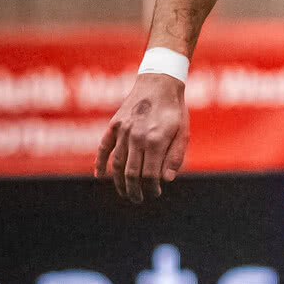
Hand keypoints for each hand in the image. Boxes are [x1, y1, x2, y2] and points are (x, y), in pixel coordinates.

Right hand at [97, 73, 187, 202]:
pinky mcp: (113, 125)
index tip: (155, 193)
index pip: (150, 174)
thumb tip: (166, 180)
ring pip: (117, 163)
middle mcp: (136, 137)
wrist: (159, 83)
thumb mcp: (183, 133)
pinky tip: (99, 176)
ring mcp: (122, 131)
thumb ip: (175, 156)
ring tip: (124, 192)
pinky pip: (103, 148)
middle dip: (134, 190)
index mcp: (156, 140)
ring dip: (119, 181)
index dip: (152, 188)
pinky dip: (99, 162)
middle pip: (131, 173)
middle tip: (138, 199)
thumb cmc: (175, 110)